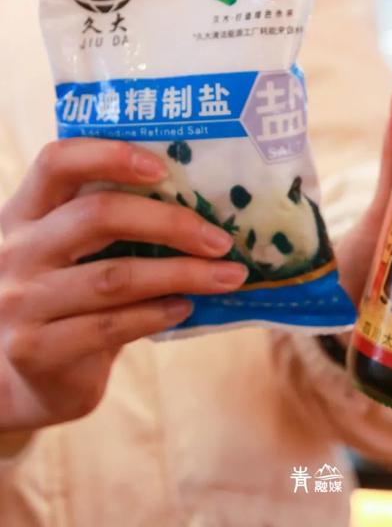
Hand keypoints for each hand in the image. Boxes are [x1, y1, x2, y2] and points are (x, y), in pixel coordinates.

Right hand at [0, 139, 247, 433]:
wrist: (13, 380)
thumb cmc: (60, 299)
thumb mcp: (66, 252)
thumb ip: (109, 226)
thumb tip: (202, 205)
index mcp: (25, 212)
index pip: (57, 162)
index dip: (109, 155)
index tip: (163, 167)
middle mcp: (16, 250)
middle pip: (98, 215)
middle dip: (170, 222)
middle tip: (220, 238)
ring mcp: (21, 302)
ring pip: (115, 276)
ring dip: (182, 274)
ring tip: (226, 275)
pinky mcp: (36, 350)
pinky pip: (110, 326)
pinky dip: (157, 314)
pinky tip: (186, 307)